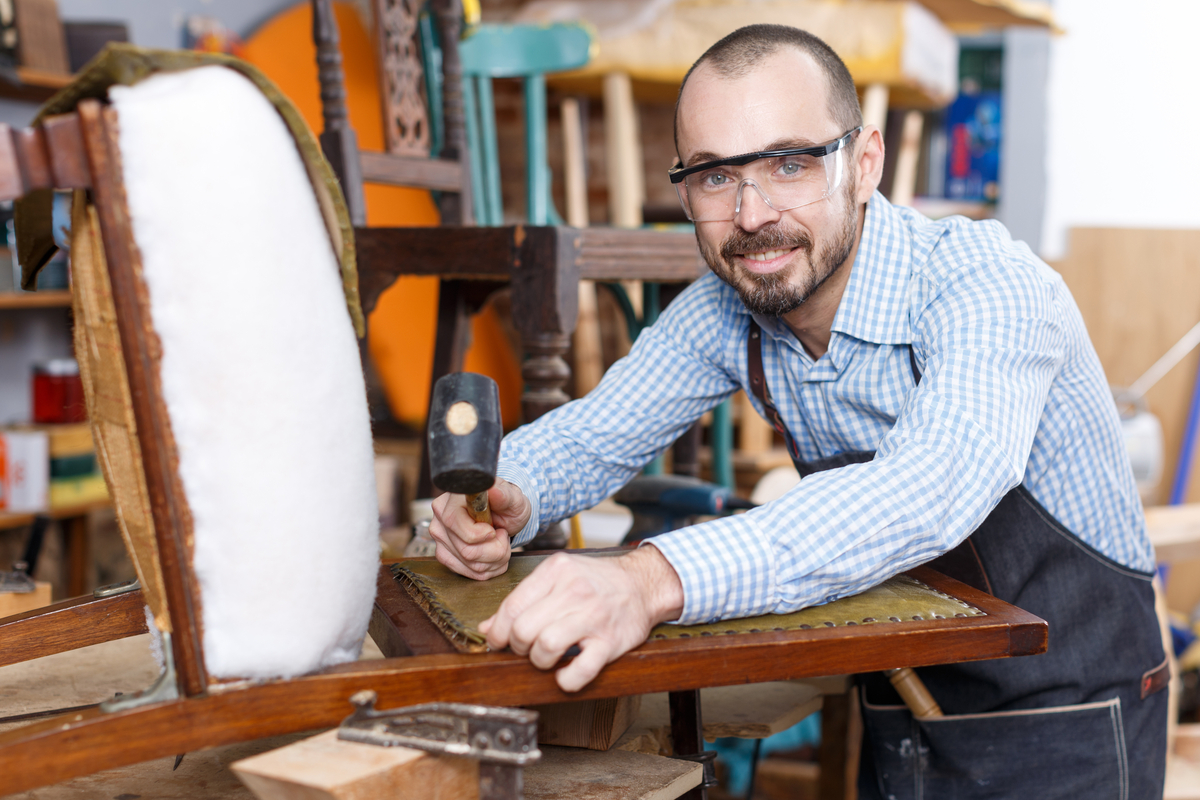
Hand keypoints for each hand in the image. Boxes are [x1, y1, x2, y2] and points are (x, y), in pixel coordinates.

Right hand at [429, 478, 530, 579]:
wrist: (503, 515)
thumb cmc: (506, 504)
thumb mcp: (512, 497)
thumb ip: (504, 494)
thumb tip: (493, 489)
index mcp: (450, 501)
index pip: (455, 524)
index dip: (481, 534)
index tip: (496, 529)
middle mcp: (439, 520)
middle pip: (466, 550)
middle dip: (495, 549)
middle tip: (502, 536)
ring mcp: (440, 540)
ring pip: (470, 564)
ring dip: (494, 560)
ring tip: (500, 544)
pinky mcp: (445, 555)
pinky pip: (468, 572)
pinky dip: (488, 568)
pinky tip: (493, 555)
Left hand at [478, 546, 684, 691]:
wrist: (642, 584)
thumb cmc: (596, 582)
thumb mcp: (558, 577)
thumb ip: (523, 600)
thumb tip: (488, 627)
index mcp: (556, 571)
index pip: (512, 606)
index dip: (498, 631)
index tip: (499, 641)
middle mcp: (575, 591)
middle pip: (524, 630)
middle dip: (518, 646)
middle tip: (526, 648)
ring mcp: (594, 617)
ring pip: (546, 647)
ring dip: (539, 662)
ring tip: (546, 658)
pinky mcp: (611, 642)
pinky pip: (580, 670)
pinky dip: (566, 679)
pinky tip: (565, 673)